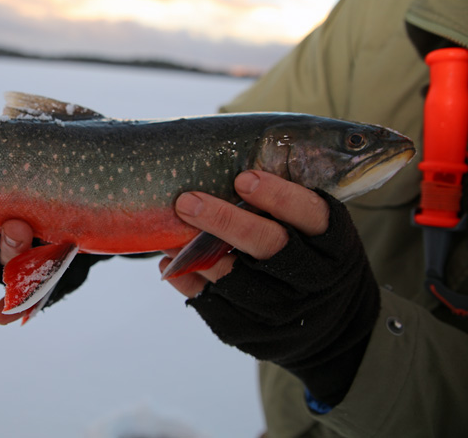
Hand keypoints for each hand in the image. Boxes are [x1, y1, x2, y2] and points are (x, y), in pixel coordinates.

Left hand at [162, 169, 378, 407]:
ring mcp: (282, 309)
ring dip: (196, 252)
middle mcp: (311, 278)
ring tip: (169, 228)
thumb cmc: (315, 258)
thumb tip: (230, 172)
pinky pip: (214, 306)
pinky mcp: (253, 331)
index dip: (278, 196)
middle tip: (188, 201)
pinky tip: (171, 262)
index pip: (309, 215)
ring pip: (234, 278)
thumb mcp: (319, 232)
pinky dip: (189, 281)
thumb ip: (288, 206)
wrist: (333, 327)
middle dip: (225, 221)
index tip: (243, 178)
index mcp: (333, 244)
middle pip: (267, 246)